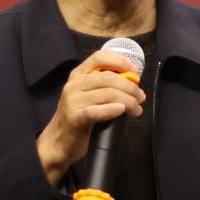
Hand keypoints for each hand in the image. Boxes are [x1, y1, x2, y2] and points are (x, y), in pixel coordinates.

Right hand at [35, 50, 144, 186]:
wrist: (58, 142)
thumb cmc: (78, 117)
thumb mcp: (88, 96)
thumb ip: (104, 87)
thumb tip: (133, 84)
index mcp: (78, 74)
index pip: (100, 58)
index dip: (120, 61)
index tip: (135, 72)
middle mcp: (74, 84)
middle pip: (108, 77)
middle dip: (130, 87)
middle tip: (141, 97)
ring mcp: (72, 100)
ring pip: (108, 94)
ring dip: (128, 101)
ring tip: (136, 109)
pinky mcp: (74, 117)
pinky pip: (98, 110)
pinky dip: (113, 110)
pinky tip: (122, 111)